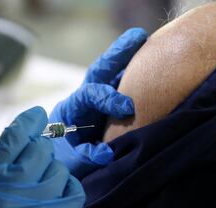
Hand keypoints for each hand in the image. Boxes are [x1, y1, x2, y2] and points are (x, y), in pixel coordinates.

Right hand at [0, 107, 84, 207]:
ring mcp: (39, 203)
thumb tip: (28, 131)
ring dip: (51, 174)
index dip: (28, 122)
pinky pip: (74, 187)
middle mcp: (13, 188)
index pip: (13, 136)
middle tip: (32, 168)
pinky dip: (67, 187)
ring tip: (38, 192)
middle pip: (40, 148)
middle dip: (39, 152)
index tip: (37, 115)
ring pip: (59, 168)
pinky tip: (55, 197)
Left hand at [49, 28, 147, 177]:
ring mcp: (99, 102)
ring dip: (131, 60)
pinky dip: (139, 77)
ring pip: (114, 76)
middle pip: (100, 71)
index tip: (128, 108)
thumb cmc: (62, 161)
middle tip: (139, 37)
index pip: (88, 94)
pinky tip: (156, 69)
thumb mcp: (68, 161)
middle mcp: (85, 100)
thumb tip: (106, 154)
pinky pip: (125, 87)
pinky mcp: (111, 108)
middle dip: (118, 54)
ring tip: (149, 42)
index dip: (108, 97)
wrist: (59, 163)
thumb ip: (85, 156)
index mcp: (70, 109)